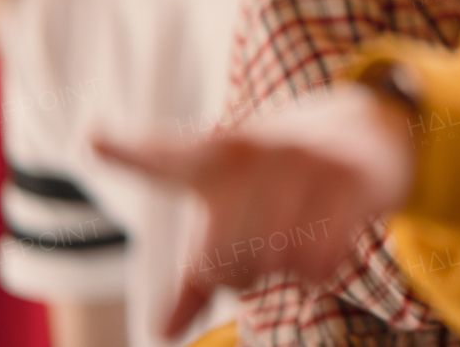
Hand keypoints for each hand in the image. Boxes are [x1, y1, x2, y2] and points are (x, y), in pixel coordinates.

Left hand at [93, 85, 413, 338]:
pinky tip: (325, 234)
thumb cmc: (280, 183)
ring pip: (269, 262)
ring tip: (297, 228)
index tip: (94, 140)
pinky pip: (317, 263)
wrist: (365, 132)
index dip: (131, 152)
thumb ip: (197, 272)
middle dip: (236, 271)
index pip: (169, 158)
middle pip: (218, 260)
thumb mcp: (232, 209)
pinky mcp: (353, 181)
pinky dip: (317, 266)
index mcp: (220, 153)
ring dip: (281, 265)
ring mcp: (311, 163)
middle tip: (260, 241)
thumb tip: (160, 331)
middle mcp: (262, 151)